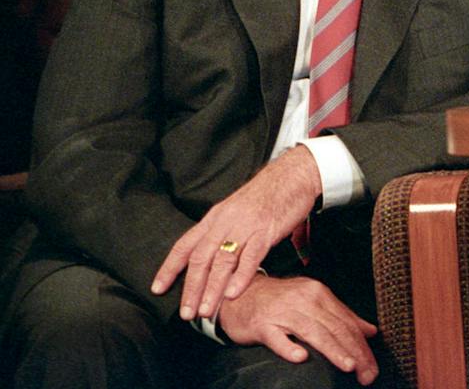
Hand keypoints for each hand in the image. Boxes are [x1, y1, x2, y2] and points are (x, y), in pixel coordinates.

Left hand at [152, 145, 321, 319]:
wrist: (293, 173)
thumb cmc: (269, 193)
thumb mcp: (240, 210)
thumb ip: (232, 234)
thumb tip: (229, 259)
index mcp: (215, 217)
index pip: (185, 245)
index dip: (170, 267)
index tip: (157, 288)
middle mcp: (225, 222)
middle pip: (201, 258)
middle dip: (191, 288)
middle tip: (186, 313)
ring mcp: (246, 226)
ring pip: (222, 261)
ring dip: (212, 288)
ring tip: (206, 311)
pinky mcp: (267, 229)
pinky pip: (251, 256)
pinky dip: (241, 276)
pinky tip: (233, 294)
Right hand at [218, 273, 378, 385]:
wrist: (241, 292)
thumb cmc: (280, 300)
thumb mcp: (313, 302)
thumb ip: (342, 316)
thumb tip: (371, 331)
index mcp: (319, 295)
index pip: (347, 322)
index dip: (362, 346)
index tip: (372, 366)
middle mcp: (304, 301)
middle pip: (335, 328)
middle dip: (354, 353)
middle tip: (367, 374)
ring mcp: (283, 312)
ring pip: (313, 332)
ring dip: (333, 349)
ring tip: (348, 365)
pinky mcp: (262, 324)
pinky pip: (277, 337)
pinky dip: (289, 347)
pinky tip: (301, 358)